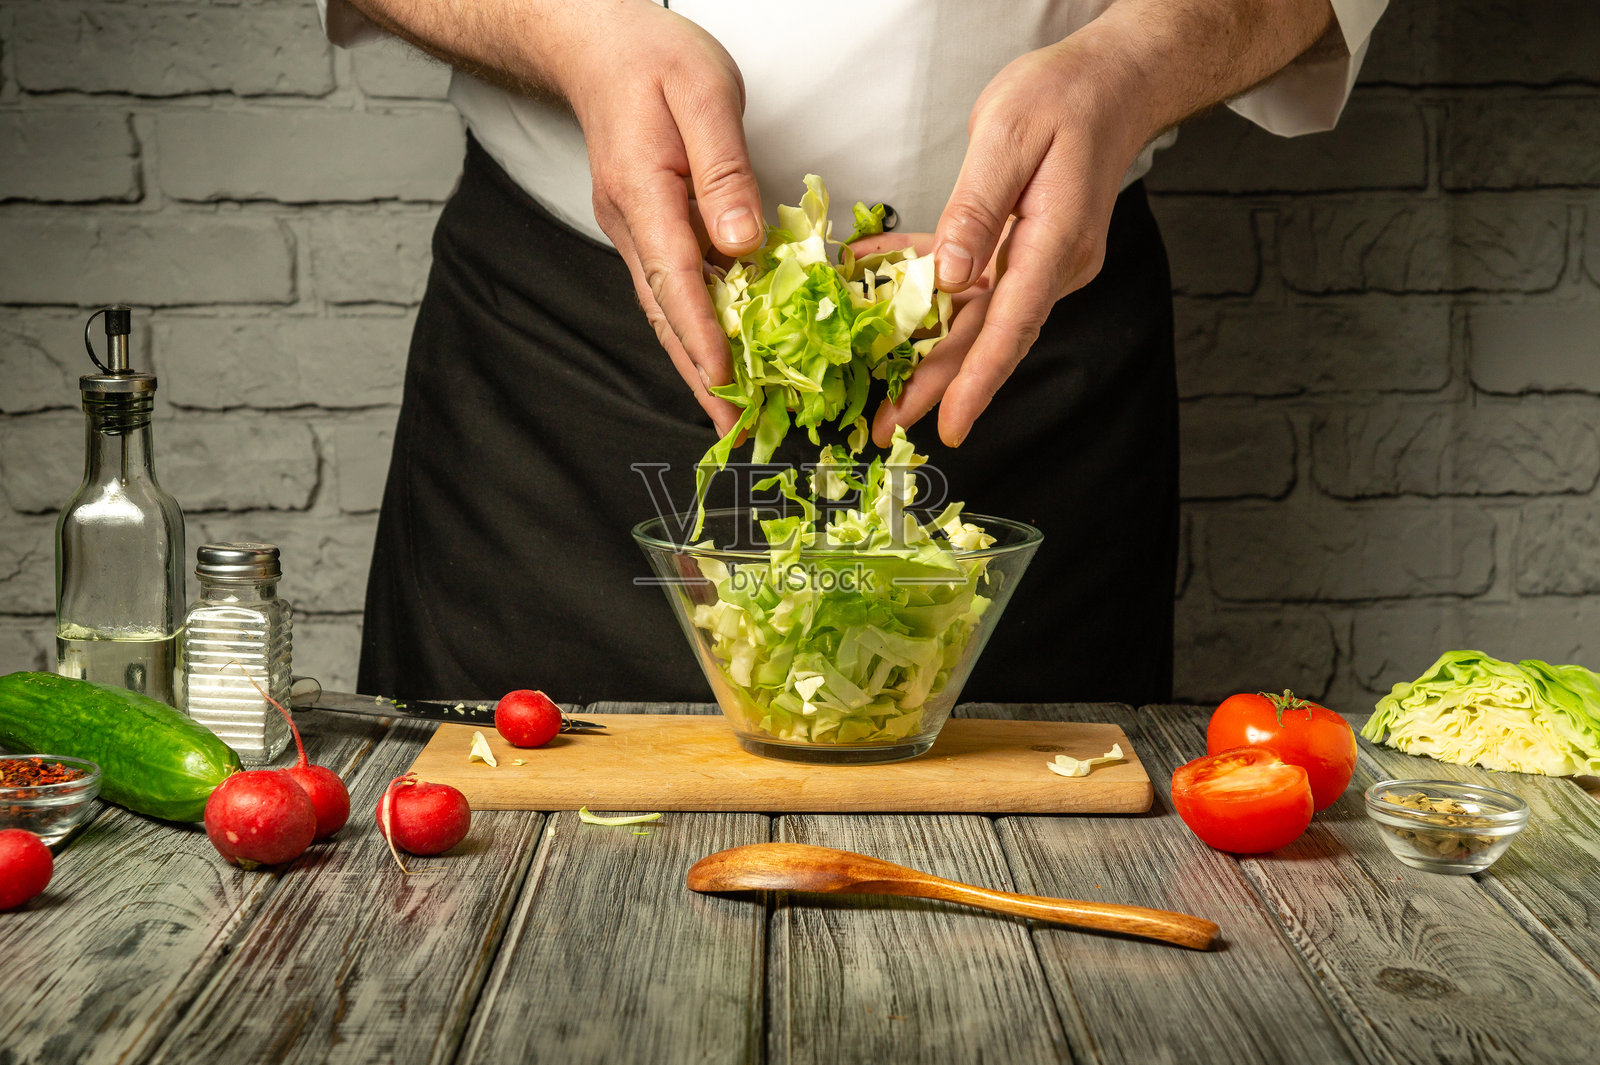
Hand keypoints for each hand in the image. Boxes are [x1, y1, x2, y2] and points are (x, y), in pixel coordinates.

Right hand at [552, 1, 764, 435]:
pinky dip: (692, 329)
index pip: (677, 276)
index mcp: (643, 191)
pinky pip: (669, 289)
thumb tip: (741, 242)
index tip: (727, 380)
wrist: (596, 46)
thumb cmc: (651, 59)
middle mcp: (629, 223)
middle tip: (732, 426)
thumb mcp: (703, 95)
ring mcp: (632, 231)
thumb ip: (723, 170)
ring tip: (728, 411)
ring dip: (694, 362)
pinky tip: (717, 356)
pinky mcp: (644, 229)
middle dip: (699, 374)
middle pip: (665, 312)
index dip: (703, 334)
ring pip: (663, 309)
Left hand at [890, 39, 1155, 446]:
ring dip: (927, 350)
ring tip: (883, 390)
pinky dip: (926, 288)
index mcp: (1055, 241)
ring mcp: (1039, 262)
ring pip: (976, 317)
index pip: (1012, 324)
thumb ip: (975, 208)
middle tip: (889, 426)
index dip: (978, 380)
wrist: (1111, 83)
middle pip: (988, 336)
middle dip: (938, 386)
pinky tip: (880, 287)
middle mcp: (1052, 264)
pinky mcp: (1023, 252)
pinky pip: (971, 282)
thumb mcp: (1008, 134)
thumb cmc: (1065, 96)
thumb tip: (950, 276)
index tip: (951, 423)